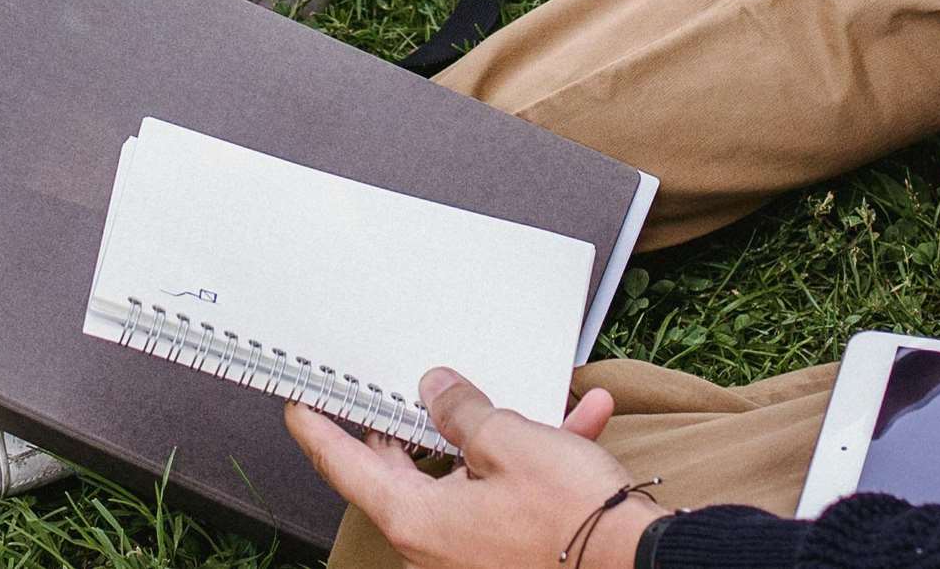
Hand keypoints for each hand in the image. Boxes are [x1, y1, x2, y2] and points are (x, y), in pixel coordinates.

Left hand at [287, 367, 661, 568]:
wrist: (641, 564)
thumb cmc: (571, 519)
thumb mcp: (509, 441)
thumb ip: (462, 411)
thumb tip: (437, 391)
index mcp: (418, 521)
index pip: (345, 466)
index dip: (317, 429)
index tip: (297, 404)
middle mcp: (437, 545)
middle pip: (402, 473)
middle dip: (406, 425)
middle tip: (387, 389)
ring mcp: (475, 554)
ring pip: (467, 478)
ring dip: (495, 434)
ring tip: (520, 394)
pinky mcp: (513, 553)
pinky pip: (512, 498)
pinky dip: (538, 460)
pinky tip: (578, 421)